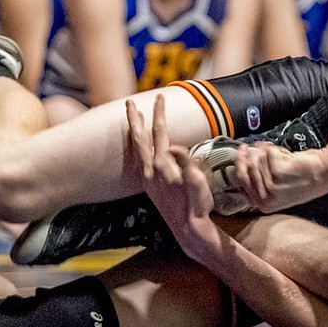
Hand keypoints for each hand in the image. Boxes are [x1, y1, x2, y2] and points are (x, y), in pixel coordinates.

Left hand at [125, 97, 218, 249]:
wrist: (187, 229)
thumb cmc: (196, 205)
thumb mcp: (197, 182)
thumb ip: (186, 162)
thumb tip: (175, 147)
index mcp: (163, 164)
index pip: (160, 131)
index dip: (159, 113)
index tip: (160, 97)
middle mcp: (151, 169)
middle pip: (141, 137)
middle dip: (135, 119)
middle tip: (130, 102)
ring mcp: (148, 178)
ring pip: (138, 148)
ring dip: (136, 132)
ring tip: (135, 120)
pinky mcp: (149, 186)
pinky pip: (140, 160)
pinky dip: (138, 147)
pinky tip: (142, 147)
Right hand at [231, 142, 327, 212]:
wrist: (325, 172)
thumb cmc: (305, 178)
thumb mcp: (280, 188)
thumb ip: (261, 181)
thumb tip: (243, 162)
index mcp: (264, 205)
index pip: (241, 183)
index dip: (239, 165)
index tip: (240, 154)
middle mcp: (266, 199)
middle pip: (245, 171)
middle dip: (246, 156)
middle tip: (248, 147)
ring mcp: (271, 186)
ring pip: (256, 161)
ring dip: (264, 151)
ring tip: (277, 152)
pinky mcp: (277, 172)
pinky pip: (267, 153)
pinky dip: (275, 149)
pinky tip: (285, 153)